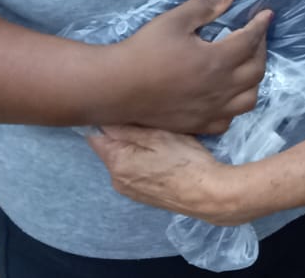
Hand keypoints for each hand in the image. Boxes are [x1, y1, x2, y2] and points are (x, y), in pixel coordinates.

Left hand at [87, 125, 254, 225]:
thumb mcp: (157, 136)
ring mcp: (130, 190)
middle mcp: (116, 180)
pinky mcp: (144, 196)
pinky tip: (163, 156)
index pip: (95, 135)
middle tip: (148, 121)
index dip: (107, 119)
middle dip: (123, 133)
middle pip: (110, 147)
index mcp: (116, 163)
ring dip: (135, 147)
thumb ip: (127, 128)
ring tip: (158, 138)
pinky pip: (135, 171)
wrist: (209, 195)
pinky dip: (143, 160)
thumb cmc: (185, 161)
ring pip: (124, 159)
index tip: (124, 109)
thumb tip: (103, 119)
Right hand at [95, 0, 270, 133]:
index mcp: (218, 60)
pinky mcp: (198, 125)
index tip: (266, 14)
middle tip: (254, 36)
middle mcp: (221, 88)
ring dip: (253, 80)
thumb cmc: (144, 50)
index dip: (261, 25)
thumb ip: (207, 4)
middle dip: (260, 49)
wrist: (116, 87)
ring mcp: (211, 110)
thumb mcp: (175, 20)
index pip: (251, 40)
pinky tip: (226, 96)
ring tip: (245, 65)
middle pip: (256, 70)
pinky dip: (234, 107)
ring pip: (249, 99)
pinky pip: (228, 120)